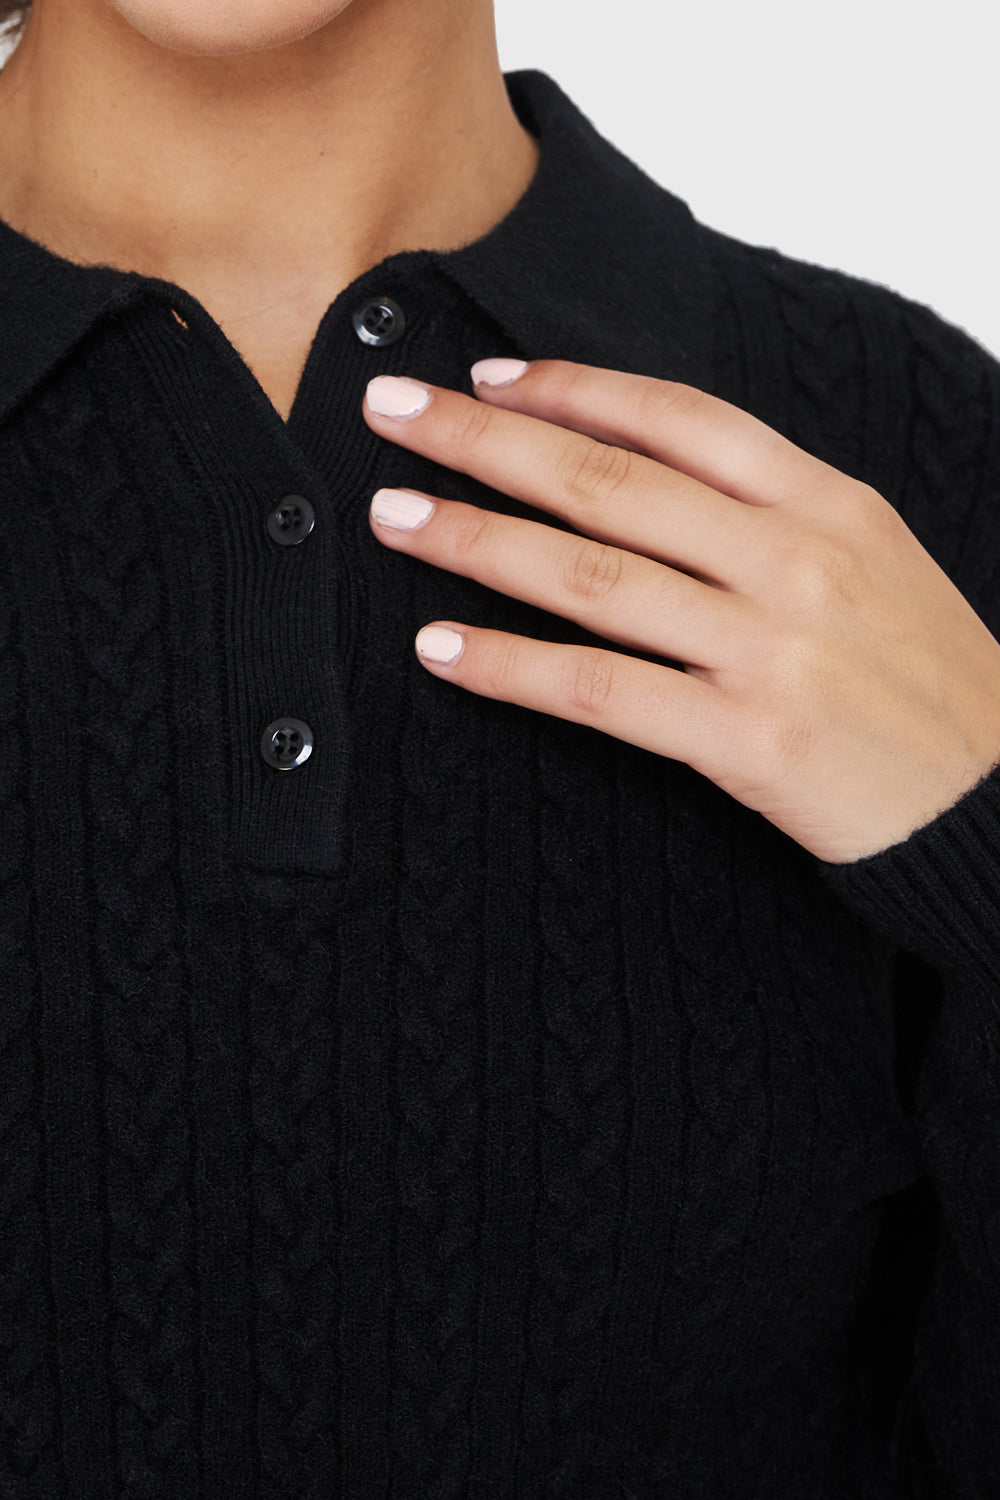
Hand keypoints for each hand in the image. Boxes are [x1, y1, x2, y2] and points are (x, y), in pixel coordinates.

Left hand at [361, 359, 999, 863]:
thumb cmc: (925, 681)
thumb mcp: (871, 561)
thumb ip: (770, 512)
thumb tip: (646, 473)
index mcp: (827, 501)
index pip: (679, 417)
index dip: (573, 388)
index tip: (489, 376)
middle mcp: (795, 558)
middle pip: (610, 480)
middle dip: (487, 440)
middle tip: (394, 412)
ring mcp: (773, 648)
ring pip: (593, 575)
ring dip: (476, 540)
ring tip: (393, 518)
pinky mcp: (751, 739)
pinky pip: (602, 691)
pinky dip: (513, 666)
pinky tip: (443, 648)